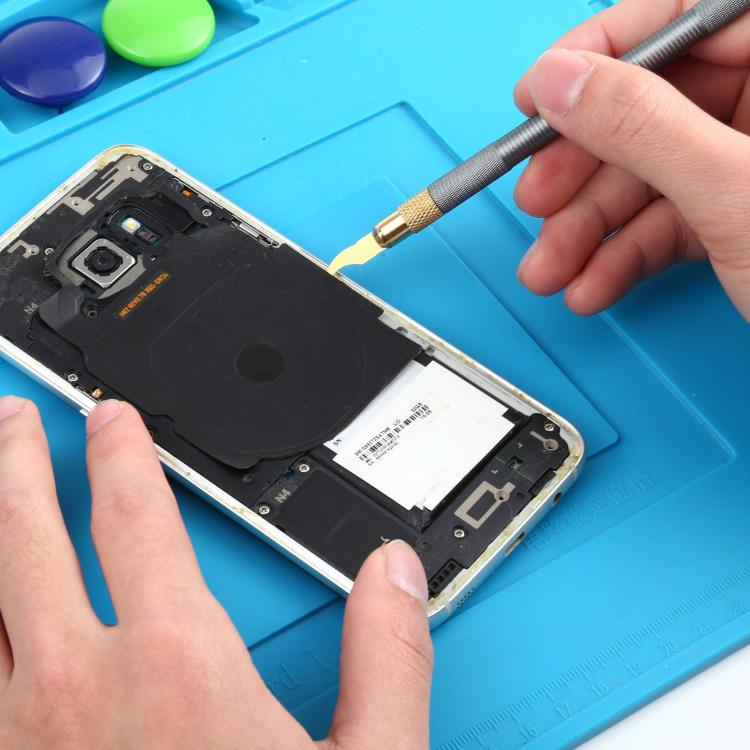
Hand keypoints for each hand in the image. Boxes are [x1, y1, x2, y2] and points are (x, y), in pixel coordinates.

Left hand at [0, 396, 432, 748]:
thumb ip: (387, 658)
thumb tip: (395, 572)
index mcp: (173, 664)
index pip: (134, 517)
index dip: (120, 453)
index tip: (109, 418)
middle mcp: (75, 688)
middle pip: (25, 536)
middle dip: (16, 464)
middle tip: (13, 418)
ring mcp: (17, 737)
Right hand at [513, 0, 749, 320]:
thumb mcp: (739, 192)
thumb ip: (644, 126)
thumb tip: (564, 83)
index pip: (681, 17)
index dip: (597, 54)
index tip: (539, 94)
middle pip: (650, 108)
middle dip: (582, 169)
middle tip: (538, 199)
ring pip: (649, 176)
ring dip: (588, 230)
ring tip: (552, 267)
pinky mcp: (741, 215)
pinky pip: (667, 221)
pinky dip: (623, 258)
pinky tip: (594, 283)